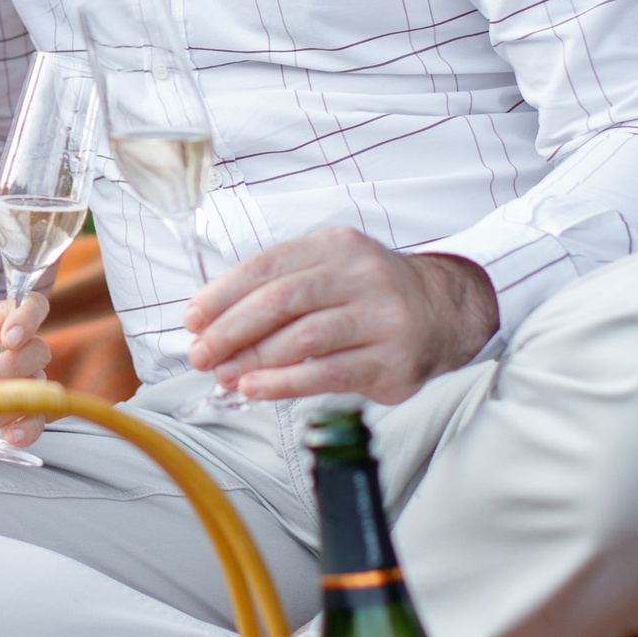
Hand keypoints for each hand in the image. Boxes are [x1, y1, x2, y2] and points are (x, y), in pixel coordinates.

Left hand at [0, 292, 52, 443]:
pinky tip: (11, 435)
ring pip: (38, 386)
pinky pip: (37, 419)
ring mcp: (20, 382)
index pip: (30, 307)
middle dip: (9, 366)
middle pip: (37, 350)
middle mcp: (16, 350)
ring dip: (13, 401)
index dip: (28, 318)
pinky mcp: (18, 413)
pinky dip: (28, 428)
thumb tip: (0, 321)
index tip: (9, 337)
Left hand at [183, 229, 497, 404]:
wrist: (444, 312)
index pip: (266, 266)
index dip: (222, 294)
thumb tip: (211, 324)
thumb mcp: (330, 270)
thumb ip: (279, 288)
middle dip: (231, 330)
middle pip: (280, 301)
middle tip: (201, 354)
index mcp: (335, 247)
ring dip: (254, 360)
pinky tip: (257, 390)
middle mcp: (360, 275)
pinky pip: (328, 373)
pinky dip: (285, 383)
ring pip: (303, 338)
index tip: (193, 319)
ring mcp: (380, 317)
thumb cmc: (368, 296)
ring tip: (225, 376)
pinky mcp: (392, 360)